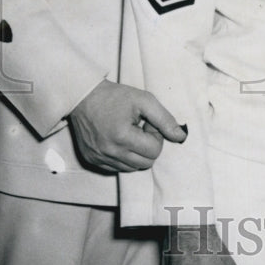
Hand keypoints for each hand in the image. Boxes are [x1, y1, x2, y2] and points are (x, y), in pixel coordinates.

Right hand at [68, 79, 186, 172]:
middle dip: (148, 147)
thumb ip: (165, 119)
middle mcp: (109, 152)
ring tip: (128, 133)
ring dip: (136, 153)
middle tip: (140, 129)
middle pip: (145, 164)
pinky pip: (117, 168)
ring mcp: (99, 158)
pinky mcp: (92, 160)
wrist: (83, 96)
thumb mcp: (144, 100)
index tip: (147, 123)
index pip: (154, 151)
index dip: (155, 136)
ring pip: (132, 168)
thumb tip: (181, 137)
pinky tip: (118, 140)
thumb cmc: (115, 96)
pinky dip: (123, 157)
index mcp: (122, 137)